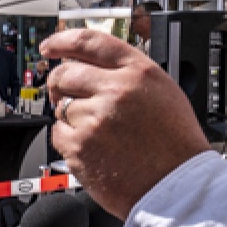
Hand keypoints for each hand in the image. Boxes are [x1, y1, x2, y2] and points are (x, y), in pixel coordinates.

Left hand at [42, 30, 210, 217]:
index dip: (62, 41)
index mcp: (138, 72)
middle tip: (64, 94)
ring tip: (99, 132)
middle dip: (59, 83)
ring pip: (62, 106)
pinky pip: (58, 133)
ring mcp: (96, 118)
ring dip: (71, 117)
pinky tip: (93, 148)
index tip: (50, 46)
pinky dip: (69, 140)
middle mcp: (116, 90)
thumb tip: (93, 66)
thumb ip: (128, 74)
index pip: (89, 42)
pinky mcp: (80, 146)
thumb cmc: (175, 144)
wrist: (177, 186)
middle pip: (66, 73)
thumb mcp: (163, 92)